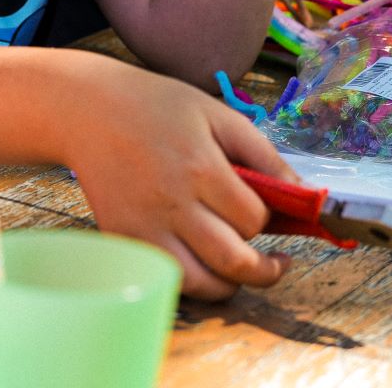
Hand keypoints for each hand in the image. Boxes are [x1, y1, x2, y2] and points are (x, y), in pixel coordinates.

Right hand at [63, 60, 295, 299]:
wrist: (88, 111)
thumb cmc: (157, 106)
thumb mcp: (218, 115)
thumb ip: (264, 155)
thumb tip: (302, 193)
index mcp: (201, 168)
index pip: (253, 219)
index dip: (268, 219)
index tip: (267, 212)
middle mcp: (173, 204)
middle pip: (235, 262)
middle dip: (265, 269)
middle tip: (278, 264)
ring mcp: (145, 228)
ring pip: (202, 283)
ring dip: (231, 284)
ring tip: (243, 270)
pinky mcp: (124, 240)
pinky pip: (168, 279)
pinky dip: (194, 280)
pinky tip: (203, 262)